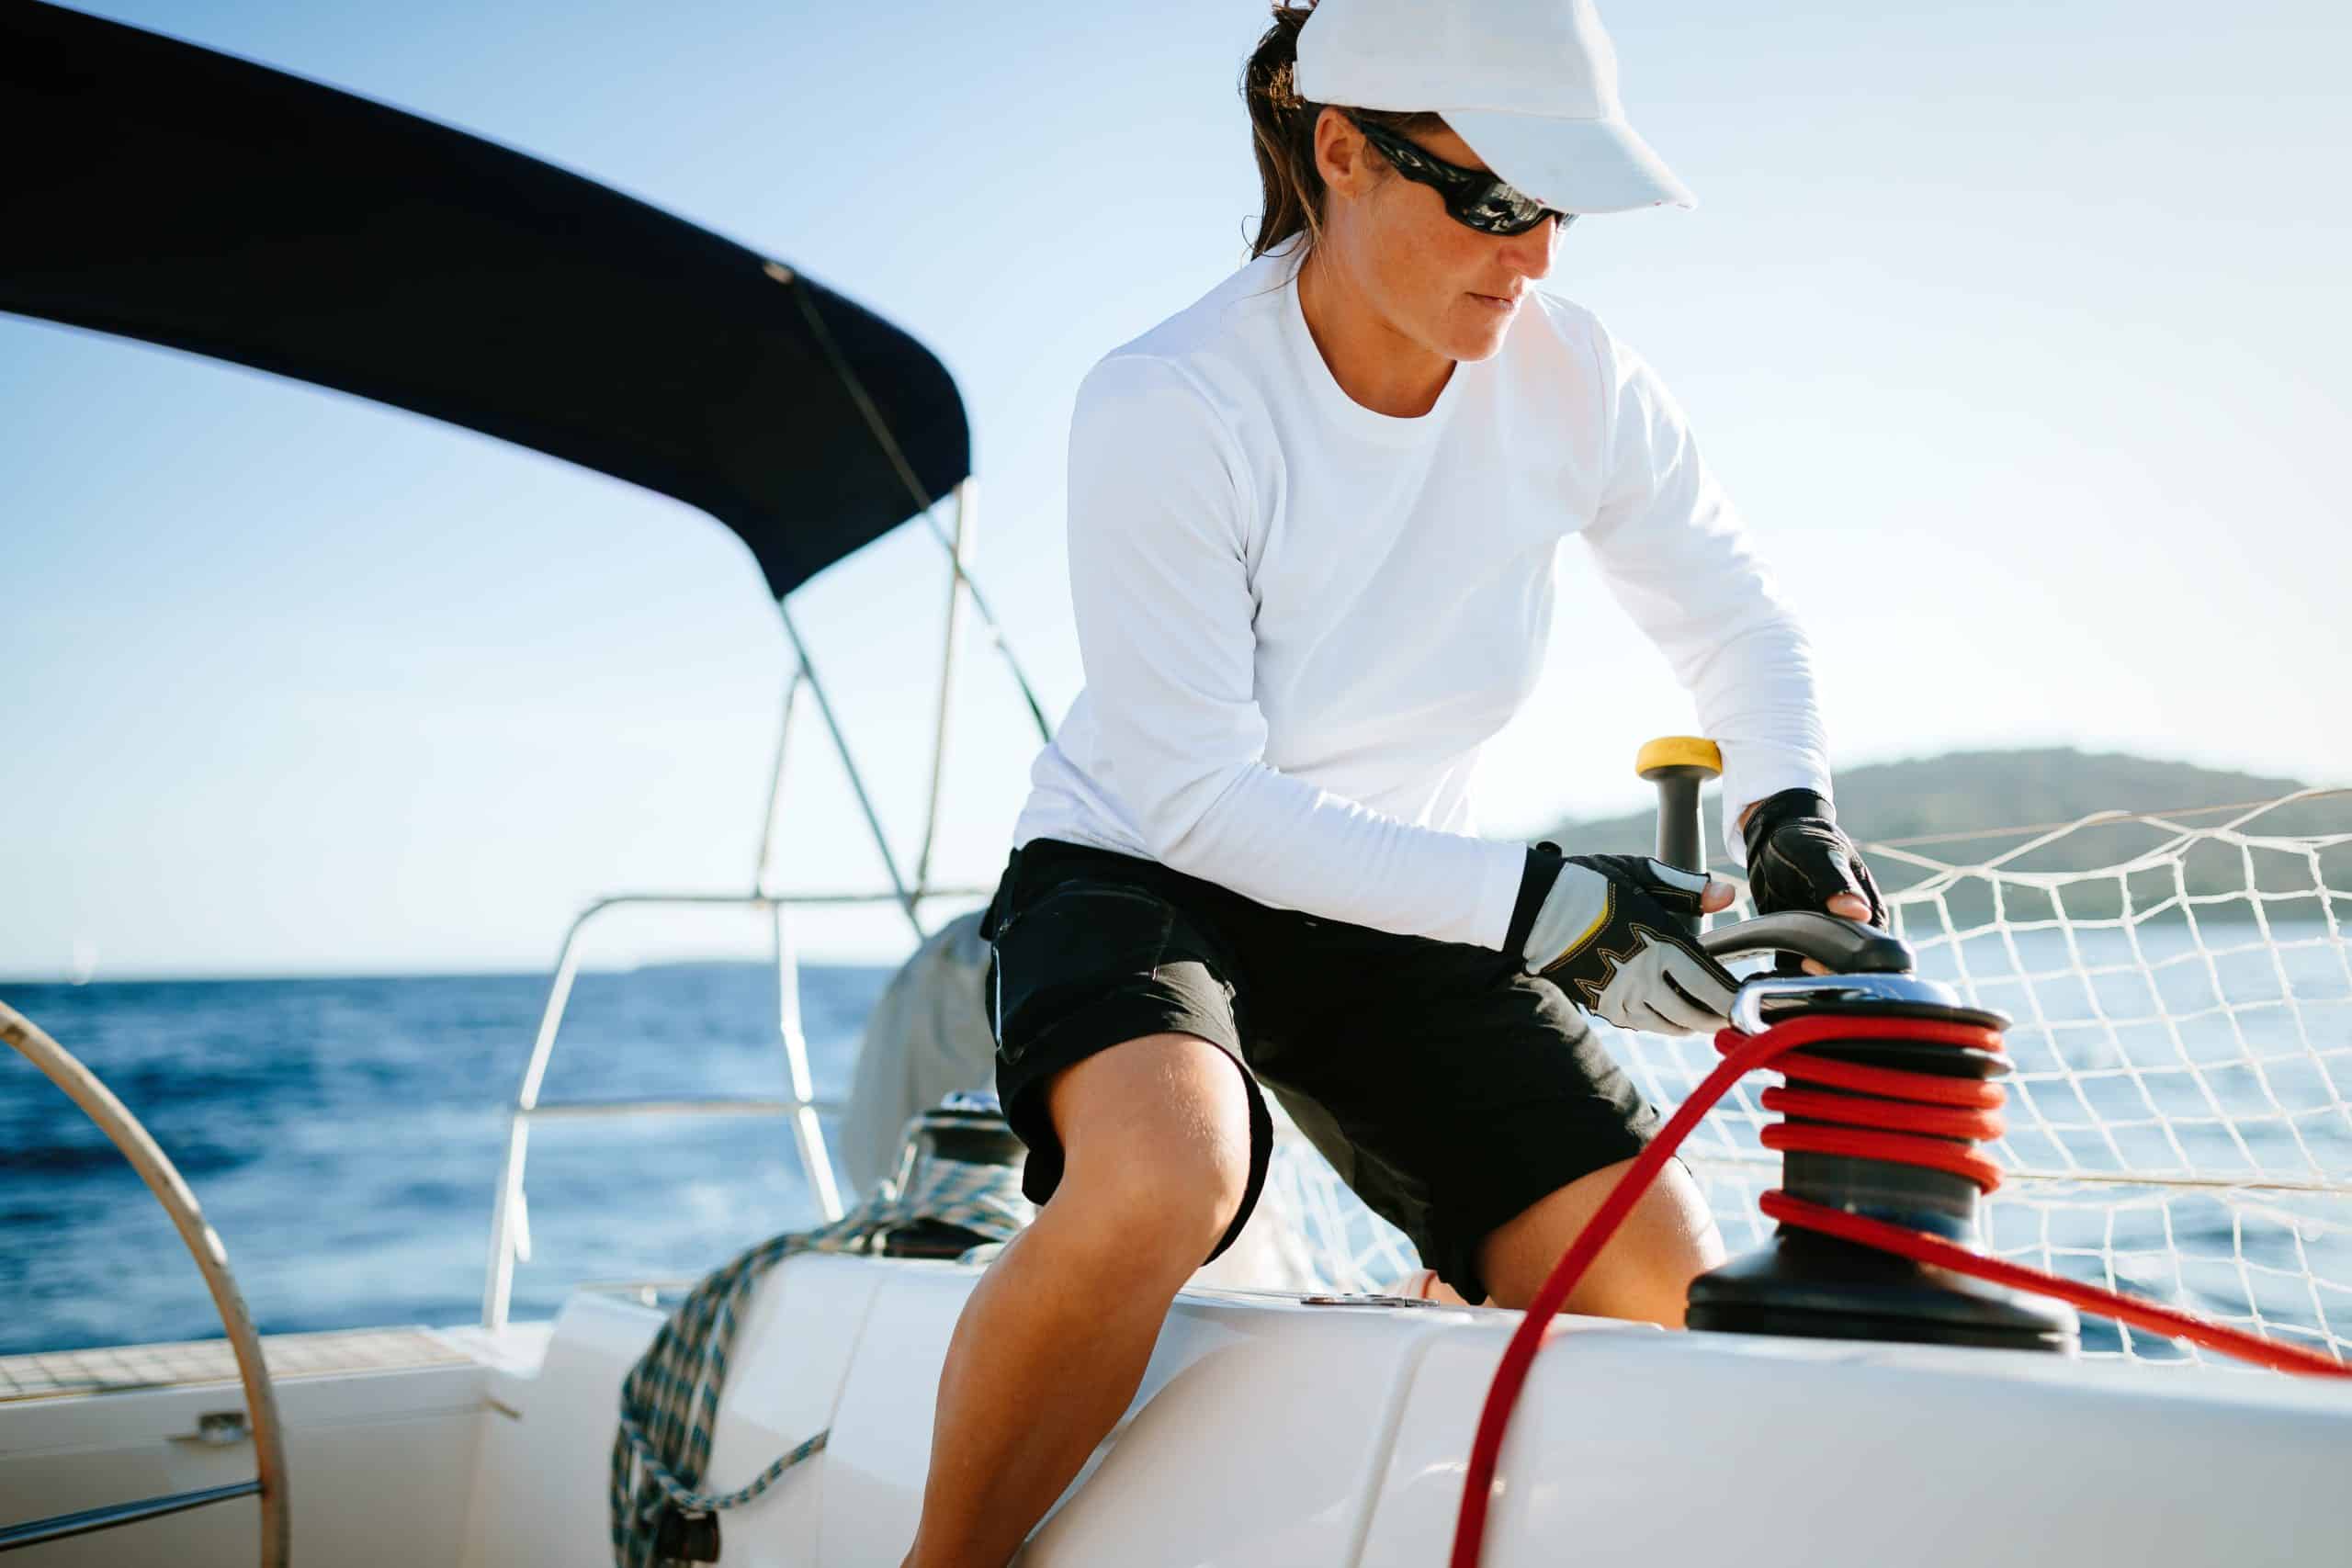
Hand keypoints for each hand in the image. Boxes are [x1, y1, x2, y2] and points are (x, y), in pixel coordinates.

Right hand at [1516, 850, 1741, 1034]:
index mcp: (1659, 943)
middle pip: (1695, 1014)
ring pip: (1670, 1025)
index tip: (1751, 999)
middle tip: (1737, 1015)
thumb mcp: (1639, 874)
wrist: (1531, 907)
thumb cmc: (1587, 883)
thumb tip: (1728, 896)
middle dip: (1720, 1018)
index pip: (1711, 985)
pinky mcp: (1601, 1006)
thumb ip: (1686, 888)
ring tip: (1707, 1017)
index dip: (1735, 998)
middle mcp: (1642, 977)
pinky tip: (1670, 1014)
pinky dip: (1663, 1023)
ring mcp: (1619, 996)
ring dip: (1693, 1024)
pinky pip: (1642, 1024)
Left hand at [1740, 789, 1884, 973]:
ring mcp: (1825, 934)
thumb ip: (1837, 883)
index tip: (1826, 959)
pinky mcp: (1800, 939)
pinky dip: (1790, 969)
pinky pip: (1797, 964)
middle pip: (1850, 964)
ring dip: (1812, 973)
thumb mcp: (1820, 855)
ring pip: (1825, 967)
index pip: (1871, 947)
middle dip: (1832, 970)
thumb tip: (1859, 911)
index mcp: (1868, 908)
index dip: (1851, 960)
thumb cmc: (1805, 839)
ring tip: (1796, 964)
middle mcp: (1851, 926)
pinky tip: (1780, 966)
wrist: (1774, 834)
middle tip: (1807, 965)